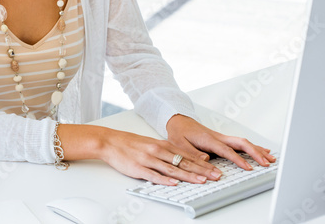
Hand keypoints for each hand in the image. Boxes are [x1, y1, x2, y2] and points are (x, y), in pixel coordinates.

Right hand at [97, 128, 225, 185]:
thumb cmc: (130, 143)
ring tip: (201, 181)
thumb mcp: (151, 143)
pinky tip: (174, 183)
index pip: (187, 155)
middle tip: (215, 176)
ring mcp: (148, 160)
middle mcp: (157, 151)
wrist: (110, 141)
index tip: (215, 169)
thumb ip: (167, 151)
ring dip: (188, 175)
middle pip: (183, 162)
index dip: (203, 163)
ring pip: (172, 169)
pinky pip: (154, 175)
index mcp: (162, 145)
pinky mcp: (138, 168)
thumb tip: (183, 159)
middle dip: (201, 170)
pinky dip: (165, 179)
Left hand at [166, 114, 275, 172]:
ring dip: (257, 150)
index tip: (248, 168)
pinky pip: (241, 143)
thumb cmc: (179, 133)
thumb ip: (192, 154)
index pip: (226, 150)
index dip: (238, 159)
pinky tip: (262, 151)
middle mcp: (218, 137)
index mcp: (208, 139)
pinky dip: (253, 147)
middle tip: (266, 163)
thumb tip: (206, 161)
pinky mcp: (223, 139)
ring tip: (271, 159)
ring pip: (243, 142)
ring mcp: (222, 138)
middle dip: (255, 153)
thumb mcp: (180, 144)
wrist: (178, 121)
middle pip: (241, 143)